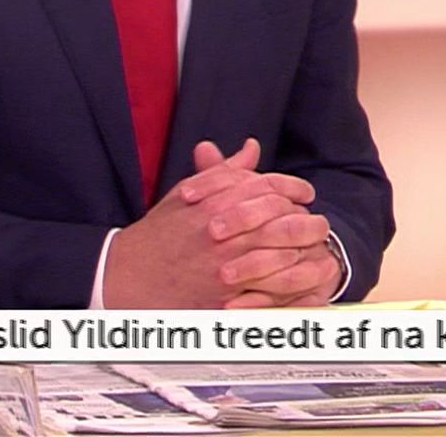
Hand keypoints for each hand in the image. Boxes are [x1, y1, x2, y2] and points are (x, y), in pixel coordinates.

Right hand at [103, 140, 333, 307]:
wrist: (125, 277)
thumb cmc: (159, 233)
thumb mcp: (188, 193)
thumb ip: (223, 172)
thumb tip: (251, 148)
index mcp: (214, 202)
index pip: (267, 187)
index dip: (293, 188)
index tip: (306, 194)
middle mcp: (222, 231)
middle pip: (281, 220)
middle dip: (307, 221)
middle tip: (319, 224)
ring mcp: (224, 266)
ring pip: (280, 254)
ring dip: (303, 251)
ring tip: (317, 249)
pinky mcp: (223, 297)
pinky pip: (267, 289)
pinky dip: (288, 283)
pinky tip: (301, 278)